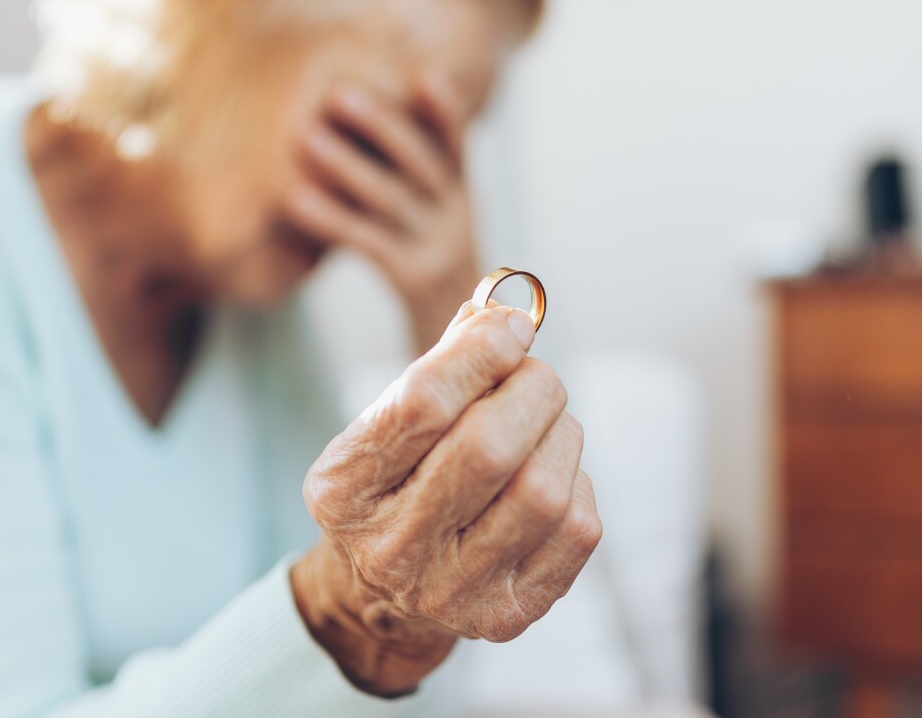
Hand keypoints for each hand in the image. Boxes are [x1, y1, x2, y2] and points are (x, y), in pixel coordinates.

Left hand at [285, 73, 480, 353]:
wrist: (462, 360)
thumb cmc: (427, 279)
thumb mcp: (435, 231)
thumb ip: (413, 189)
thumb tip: (367, 138)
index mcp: (464, 199)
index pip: (457, 146)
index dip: (444, 112)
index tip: (423, 78)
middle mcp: (459, 219)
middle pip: (421, 163)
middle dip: (381, 125)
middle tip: (338, 94)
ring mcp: (440, 250)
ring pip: (390, 199)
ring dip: (346, 165)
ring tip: (306, 137)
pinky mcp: (414, 281)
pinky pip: (368, 242)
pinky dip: (332, 217)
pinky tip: (296, 199)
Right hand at [291, 302, 601, 695]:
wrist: (382, 593)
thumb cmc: (395, 480)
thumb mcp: (389, 420)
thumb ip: (443, 362)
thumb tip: (503, 306)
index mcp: (344, 489)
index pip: (423, 403)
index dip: (481, 351)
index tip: (514, 324)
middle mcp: (390, 549)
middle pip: (490, 447)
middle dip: (531, 389)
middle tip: (536, 374)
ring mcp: (449, 593)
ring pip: (544, 490)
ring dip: (560, 434)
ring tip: (545, 424)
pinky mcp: (506, 616)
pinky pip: (577, 530)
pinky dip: (577, 482)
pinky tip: (550, 474)